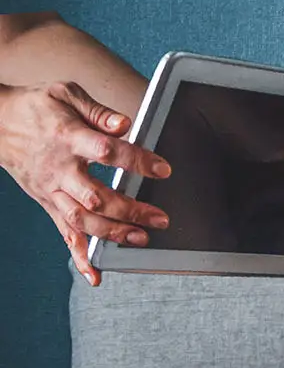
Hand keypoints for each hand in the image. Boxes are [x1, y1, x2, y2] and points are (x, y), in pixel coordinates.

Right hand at [0, 81, 170, 285]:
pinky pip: (64, 234)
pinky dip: (79, 257)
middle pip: (95, 196)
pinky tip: (95, 275)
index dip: (136, 161)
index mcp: (68, 137)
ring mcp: (52, 190)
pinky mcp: (48, 204)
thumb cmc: (36, 107)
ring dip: (112, 234)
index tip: (162, 170)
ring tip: (141, 239)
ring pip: (82, 219)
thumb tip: (124, 124)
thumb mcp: (65, 93)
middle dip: (130, 210)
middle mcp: (59, 169)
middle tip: (160, 218)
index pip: (106, 152)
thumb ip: (98, 110)